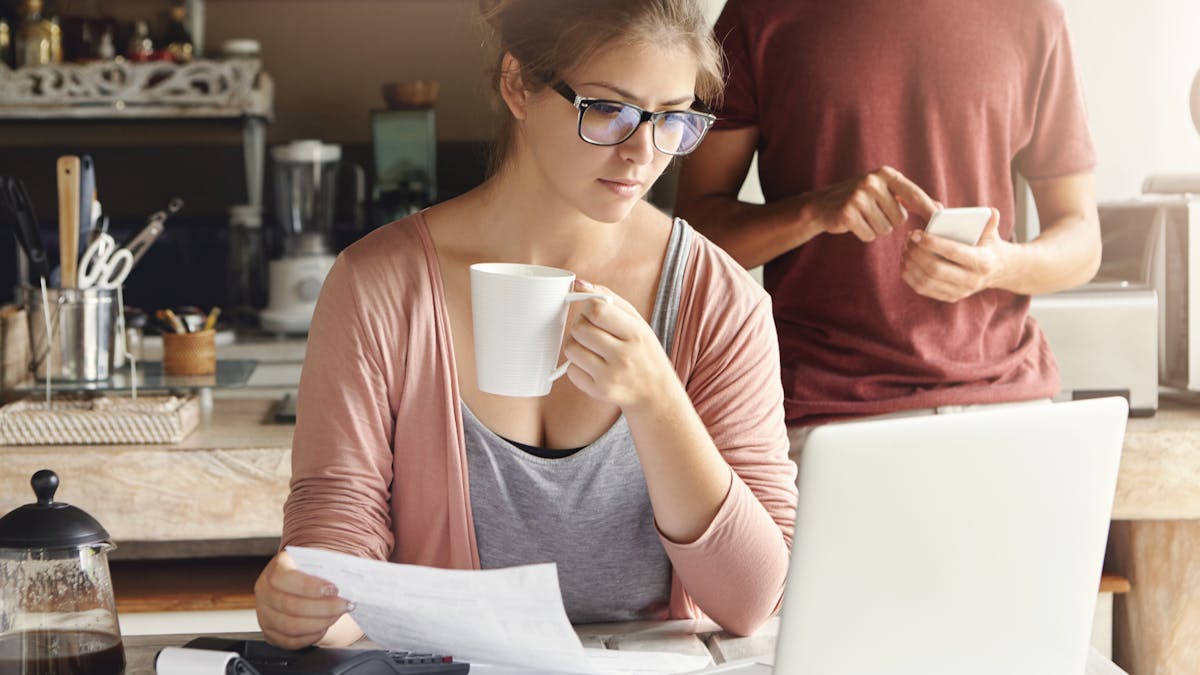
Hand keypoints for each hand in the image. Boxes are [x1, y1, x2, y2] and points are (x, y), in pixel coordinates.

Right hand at [254, 550, 352, 648]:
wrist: (302, 584)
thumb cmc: (312, 572)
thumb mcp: (317, 561)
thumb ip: (328, 567)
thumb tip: (349, 579)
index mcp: (275, 569)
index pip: (284, 579)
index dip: (309, 586)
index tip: (333, 588)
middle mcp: (265, 592)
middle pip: (291, 605)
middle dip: (323, 607)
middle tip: (344, 604)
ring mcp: (265, 615)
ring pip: (291, 626)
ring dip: (320, 622)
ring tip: (337, 615)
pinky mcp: (271, 634)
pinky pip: (291, 641)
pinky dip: (312, 635)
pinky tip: (325, 626)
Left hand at [560, 281, 679, 410]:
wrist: (656, 393)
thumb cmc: (644, 352)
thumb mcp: (637, 322)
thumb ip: (609, 298)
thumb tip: (578, 283)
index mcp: (636, 334)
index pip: (597, 310)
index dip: (588, 306)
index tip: (592, 310)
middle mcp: (623, 357)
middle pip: (579, 328)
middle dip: (581, 325)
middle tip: (593, 330)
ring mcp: (610, 377)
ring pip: (571, 348)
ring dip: (576, 343)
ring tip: (591, 347)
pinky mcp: (599, 392)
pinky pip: (571, 370)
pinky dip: (577, 365)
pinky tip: (592, 365)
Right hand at [806, 166, 940, 241]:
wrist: (822, 206)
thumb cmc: (860, 199)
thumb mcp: (886, 192)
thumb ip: (911, 199)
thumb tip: (939, 208)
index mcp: (886, 174)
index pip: (914, 194)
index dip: (928, 209)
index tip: (939, 220)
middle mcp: (872, 181)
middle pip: (900, 218)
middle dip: (888, 221)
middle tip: (872, 213)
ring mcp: (858, 196)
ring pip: (885, 229)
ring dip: (876, 228)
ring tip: (863, 217)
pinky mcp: (847, 213)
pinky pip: (869, 235)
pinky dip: (863, 234)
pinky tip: (854, 224)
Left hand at [901, 207, 1010, 301]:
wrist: (996, 269)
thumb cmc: (987, 245)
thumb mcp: (991, 233)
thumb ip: (988, 222)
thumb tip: (991, 212)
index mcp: (982, 261)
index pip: (953, 252)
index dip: (932, 243)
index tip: (916, 233)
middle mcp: (972, 280)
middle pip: (935, 269)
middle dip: (917, 253)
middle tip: (909, 239)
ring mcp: (960, 291)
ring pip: (926, 281)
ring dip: (910, 264)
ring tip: (905, 249)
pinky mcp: (949, 297)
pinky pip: (923, 290)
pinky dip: (910, 276)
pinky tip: (905, 263)